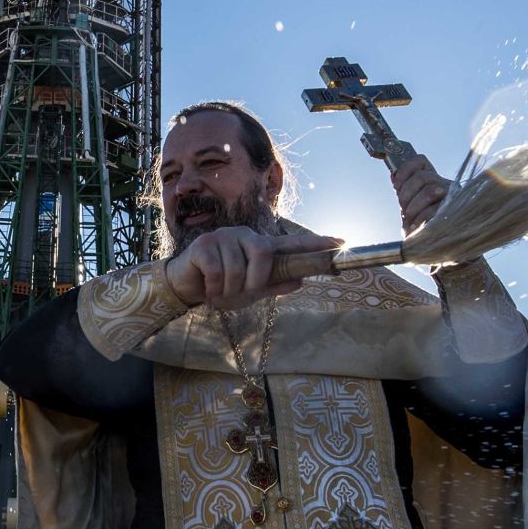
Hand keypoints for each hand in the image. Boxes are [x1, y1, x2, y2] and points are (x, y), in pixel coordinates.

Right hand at [165, 227, 341, 309]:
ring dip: (229, 289)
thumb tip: (301, 282)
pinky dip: (214, 288)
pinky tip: (208, 290)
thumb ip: (273, 285)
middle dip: (256, 279)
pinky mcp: (204, 244)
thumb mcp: (250, 292)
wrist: (186, 287)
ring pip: (238, 268)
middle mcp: (244, 236)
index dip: (316, 243)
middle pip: (264, 253)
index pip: (292, 242)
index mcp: (259, 247)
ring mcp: (224, 237)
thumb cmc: (220, 286)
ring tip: (220, 293)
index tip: (341, 242)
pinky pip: (217, 270)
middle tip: (243, 292)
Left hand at [391, 155, 450, 232]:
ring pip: (429, 190)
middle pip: (422, 176)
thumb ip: (403, 188)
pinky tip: (414, 226)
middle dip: (406, 192)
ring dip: (413, 206)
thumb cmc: (419, 222)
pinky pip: (435, 209)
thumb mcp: (409, 203)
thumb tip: (394, 173)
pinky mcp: (453, 211)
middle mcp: (444, 184)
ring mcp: (451, 197)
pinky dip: (420, 218)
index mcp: (432, 179)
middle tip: (402, 207)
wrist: (431, 244)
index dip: (405, 169)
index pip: (420, 161)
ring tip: (409, 218)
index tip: (395, 185)